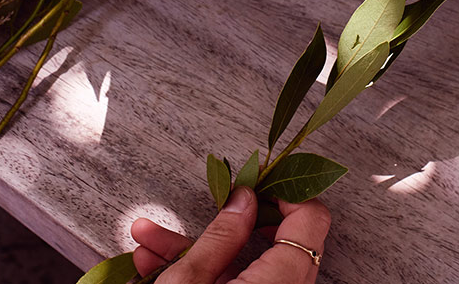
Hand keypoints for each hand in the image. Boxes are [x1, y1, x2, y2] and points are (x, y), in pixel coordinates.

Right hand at [131, 188, 330, 283]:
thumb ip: (221, 236)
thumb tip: (244, 196)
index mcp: (279, 283)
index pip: (312, 219)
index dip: (287, 193)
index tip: (255, 184)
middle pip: (273, 243)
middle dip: (226, 223)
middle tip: (204, 208)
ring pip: (242, 269)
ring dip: (194, 250)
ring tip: (147, 239)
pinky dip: (197, 275)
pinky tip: (151, 262)